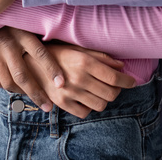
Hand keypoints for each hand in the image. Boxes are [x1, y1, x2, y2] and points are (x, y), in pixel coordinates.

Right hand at [0, 28, 136, 117]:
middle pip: (111, 94)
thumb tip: (121, 66)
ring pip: (100, 105)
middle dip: (118, 91)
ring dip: (104, 99)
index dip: (128, 82)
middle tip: (116, 86)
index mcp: (85, 63)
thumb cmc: (56, 52)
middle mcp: (79, 79)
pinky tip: (87, 98)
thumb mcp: (79, 49)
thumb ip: (101, 57)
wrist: (28, 62)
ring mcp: (70, 93)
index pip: (116, 79)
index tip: (133, 82)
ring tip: (101, 91)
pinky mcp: (61, 103)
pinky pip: (84, 112)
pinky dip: (89, 107)